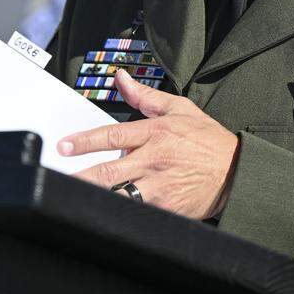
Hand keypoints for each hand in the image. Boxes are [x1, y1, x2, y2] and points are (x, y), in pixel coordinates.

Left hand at [58, 70, 240, 219]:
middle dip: (80, 176)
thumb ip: (145, 95)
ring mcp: (160, 188)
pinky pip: (137, 213)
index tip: (64, 147)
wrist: (237, 172)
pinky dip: (118, 214)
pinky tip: (100, 216)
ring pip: (119, 196)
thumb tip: (120, 77)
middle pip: (109, 172)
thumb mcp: (179, 109)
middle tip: (55, 178)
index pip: (113, 136)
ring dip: (95, 198)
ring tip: (71, 198)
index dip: (85, 142)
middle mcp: (155, 160)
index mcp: (156, 133)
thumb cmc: (208, 141)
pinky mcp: (167, 209)